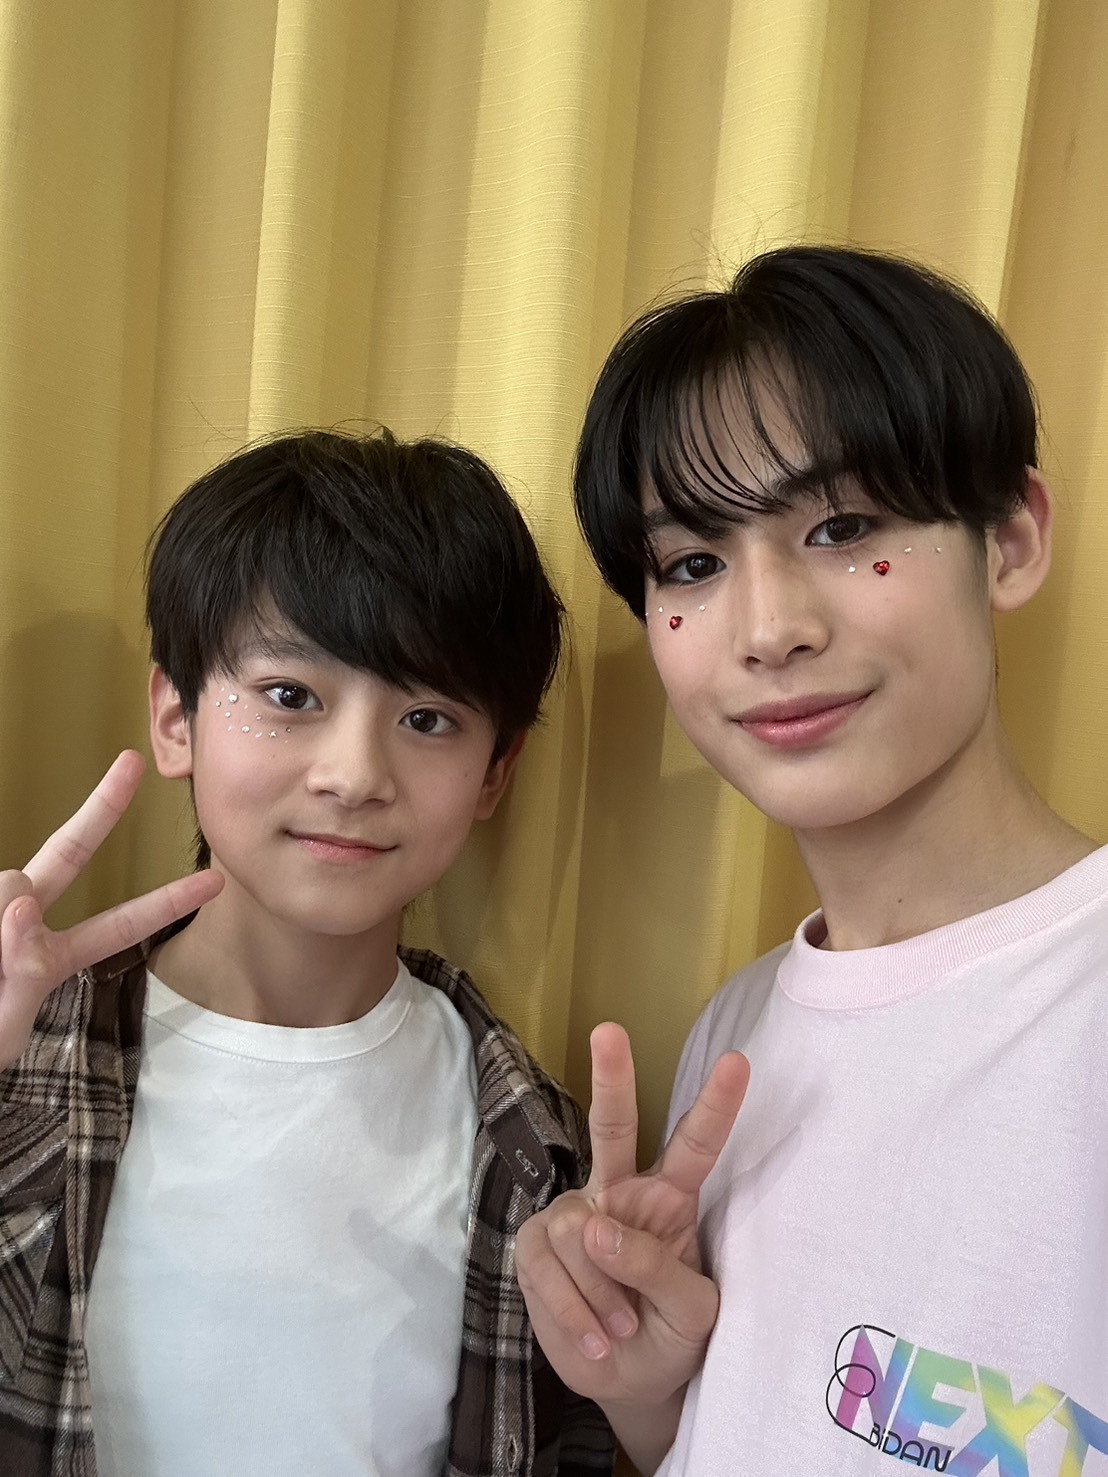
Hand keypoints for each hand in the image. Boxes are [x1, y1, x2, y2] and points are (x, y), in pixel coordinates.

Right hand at [0, 750, 222, 1069]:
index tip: (214, 882)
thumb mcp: (1, 1030)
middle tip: (133, 762)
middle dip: (103, 807)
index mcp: (48, 957)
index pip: (118, 926)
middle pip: (68, 852)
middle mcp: (20, 919)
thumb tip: (20, 912)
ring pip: (9, 890)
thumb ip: (20, 977)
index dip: (166, 902)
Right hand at [516, 1022, 748, 1412]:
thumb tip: (597, 1227)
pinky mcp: (538, 1245)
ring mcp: (577, 1215)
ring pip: (581, 1232)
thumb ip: (657, 1268)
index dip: (716, 1105)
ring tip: (621, 1332)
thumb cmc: (670, 1336)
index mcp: (672, 1199)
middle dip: (612, 1076)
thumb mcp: (690, 1313)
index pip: (696, 1146)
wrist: (625, 1381)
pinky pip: (550, 1269)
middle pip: (616, 1125)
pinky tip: (593, 1340)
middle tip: (609, 1030)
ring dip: (603, 1296)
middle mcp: (622, 1193)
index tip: (738, 1063)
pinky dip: (573, 1315)